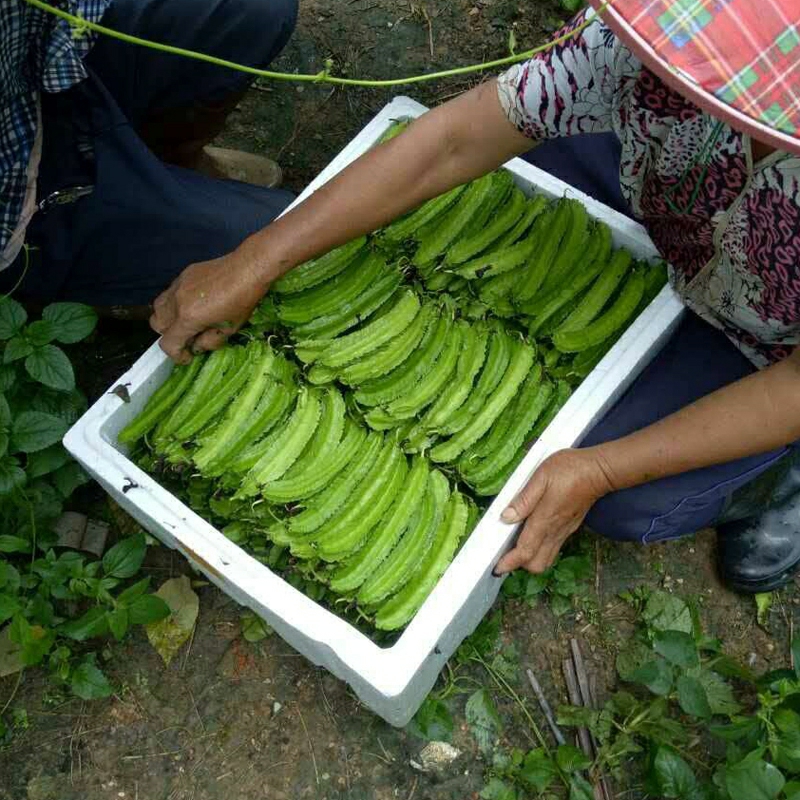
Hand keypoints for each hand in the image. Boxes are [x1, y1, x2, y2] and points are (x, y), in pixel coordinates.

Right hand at [150, 244, 269, 363]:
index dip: (176, 355)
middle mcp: (177, 301)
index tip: (187, 356)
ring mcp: (178, 286)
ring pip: (158, 307)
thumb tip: (196, 346)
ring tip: (188, 321)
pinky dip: (174, 303)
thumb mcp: (229, 330)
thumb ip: (209, 342)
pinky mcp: (183, 275)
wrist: (247, 268)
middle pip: (157, 325)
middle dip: (170, 335)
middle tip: (189, 338)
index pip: (168, 343)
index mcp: (188, 318)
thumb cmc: (243, 301)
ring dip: (168, 319)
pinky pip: (169, 293)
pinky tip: (194, 304)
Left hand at [494, 448, 614, 574]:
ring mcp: (564, 531)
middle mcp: (555, 531)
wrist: (599, 471)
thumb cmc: (569, 470)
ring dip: (530, 559)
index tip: (497, 568)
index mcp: (545, 519)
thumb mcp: (541, 477)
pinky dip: (540, 550)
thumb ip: (523, 499)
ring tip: (515, 547)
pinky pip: (553, 548)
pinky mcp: (569, 528)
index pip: (526, 551)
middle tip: (504, 553)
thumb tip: (506, 517)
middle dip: (519, 564)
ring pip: (546, 559)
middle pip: (537, 564)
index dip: (510, 563)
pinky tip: (532, 536)